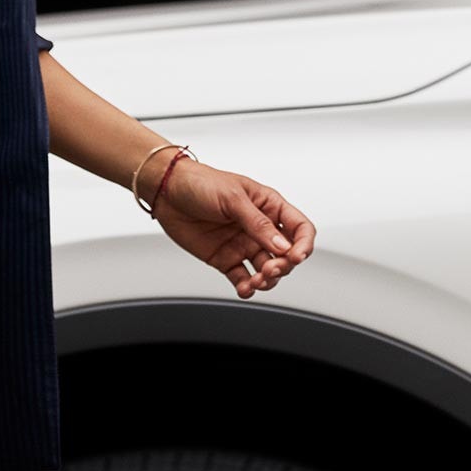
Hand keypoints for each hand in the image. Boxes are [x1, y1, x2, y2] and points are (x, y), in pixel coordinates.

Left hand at [145, 157, 315, 298]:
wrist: (167, 191)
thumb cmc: (200, 183)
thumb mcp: (232, 198)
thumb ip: (257, 224)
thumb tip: (281, 245)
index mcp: (268, 206)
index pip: (299, 228)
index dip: (303, 244)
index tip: (296, 256)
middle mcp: (259, 228)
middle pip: (285, 254)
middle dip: (283, 265)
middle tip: (271, 268)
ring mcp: (243, 244)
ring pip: (267, 270)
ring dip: (267, 280)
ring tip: (256, 280)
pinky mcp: (225, 259)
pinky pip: (242, 278)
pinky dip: (247, 287)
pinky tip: (245, 288)